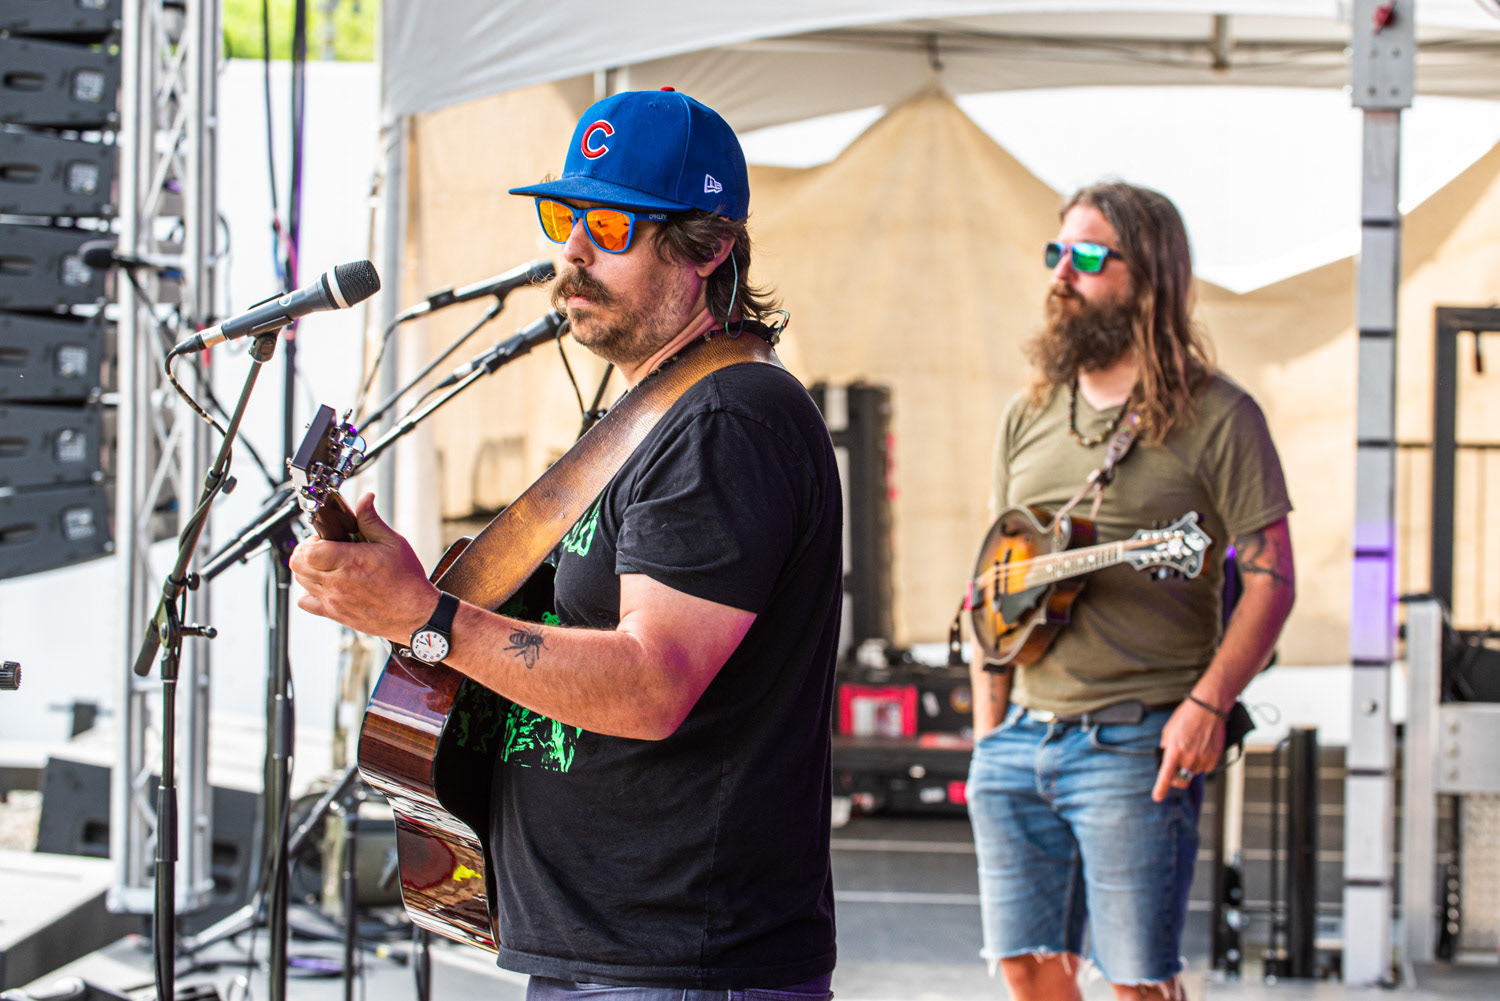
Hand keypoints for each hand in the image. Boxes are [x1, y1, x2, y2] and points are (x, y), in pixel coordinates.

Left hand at [289, 492, 438, 642]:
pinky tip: (328, 585)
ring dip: (309, 569)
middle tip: (326, 548)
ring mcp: (333, 600)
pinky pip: (305, 602)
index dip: (313, 540)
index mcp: (349, 562)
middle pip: (298, 564)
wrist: (415, 615)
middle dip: (307, 551)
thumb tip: (365, 499)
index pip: (308, 550)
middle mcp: (336, 583)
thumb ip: (371, 520)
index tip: (326, 538)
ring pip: (300, 580)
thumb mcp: (393, 543)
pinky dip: (309, 592)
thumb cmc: (406, 580)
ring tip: (329, 565)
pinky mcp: (334, 614)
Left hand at [1152, 697, 1225, 801]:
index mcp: (1174, 752)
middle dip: (1176, 781)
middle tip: (1174, 772)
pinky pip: (1205, 768)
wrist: (1208, 709)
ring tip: (1190, 749)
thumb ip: (1166, 747)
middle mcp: (1189, 759)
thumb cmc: (1186, 717)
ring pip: (1193, 774)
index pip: (1166, 777)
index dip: (1160, 790)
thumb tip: (1166, 758)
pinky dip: (1200, 763)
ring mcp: (1203, 760)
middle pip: (1181, 782)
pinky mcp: (1214, 758)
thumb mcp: (1168, 731)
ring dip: (1189, 768)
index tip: (1157, 797)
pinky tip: (1200, 748)